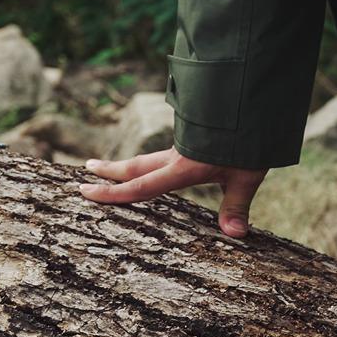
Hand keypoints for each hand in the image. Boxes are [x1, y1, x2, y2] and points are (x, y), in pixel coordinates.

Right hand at [77, 144, 267, 236]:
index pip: (142, 186)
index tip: (87, 190)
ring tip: (111, 165)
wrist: (250, 100)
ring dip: (129, 164)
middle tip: (86, 170)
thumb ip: (237, 204)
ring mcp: (185, 144)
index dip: (113, 193)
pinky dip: (152, 160)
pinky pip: (166, 153)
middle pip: (136, 166)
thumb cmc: (251, 139)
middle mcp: (178, 156)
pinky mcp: (195, 136)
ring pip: (149, 157)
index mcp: (183, 168)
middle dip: (111, 171)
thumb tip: (235, 235)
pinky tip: (157, 161)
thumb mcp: (247, 174)